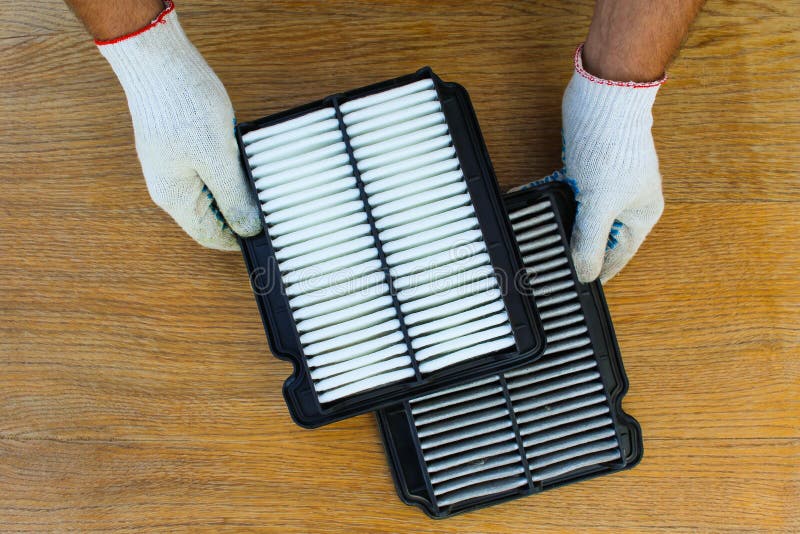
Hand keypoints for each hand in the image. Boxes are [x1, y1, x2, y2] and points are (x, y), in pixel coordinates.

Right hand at [97, 3, 259, 250]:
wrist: (156, 57)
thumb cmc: (183, 104)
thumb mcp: (218, 157)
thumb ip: (233, 197)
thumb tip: (248, 229)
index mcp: (174, 197)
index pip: (210, 236)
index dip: (240, 240)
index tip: (268, 236)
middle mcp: (169, 186)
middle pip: (212, 216)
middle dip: (241, 214)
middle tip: (271, 206)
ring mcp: (173, 165)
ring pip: (212, 192)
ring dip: (237, 190)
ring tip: (259, 179)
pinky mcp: (180, 146)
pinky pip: (209, 169)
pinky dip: (229, 169)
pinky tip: (243, 155)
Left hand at [562, 44, 664, 282]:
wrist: (603, 99)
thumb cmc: (612, 149)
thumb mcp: (599, 205)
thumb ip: (590, 242)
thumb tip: (586, 275)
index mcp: (640, 215)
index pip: (617, 257)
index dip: (596, 272)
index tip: (575, 289)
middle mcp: (627, 202)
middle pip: (598, 237)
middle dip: (575, 247)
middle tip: (551, 262)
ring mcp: (607, 186)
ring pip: (580, 216)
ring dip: (561, 223)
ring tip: (540, 237)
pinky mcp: (588, 170)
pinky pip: (568, 194)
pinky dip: (553, 200)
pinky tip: (535, 204)